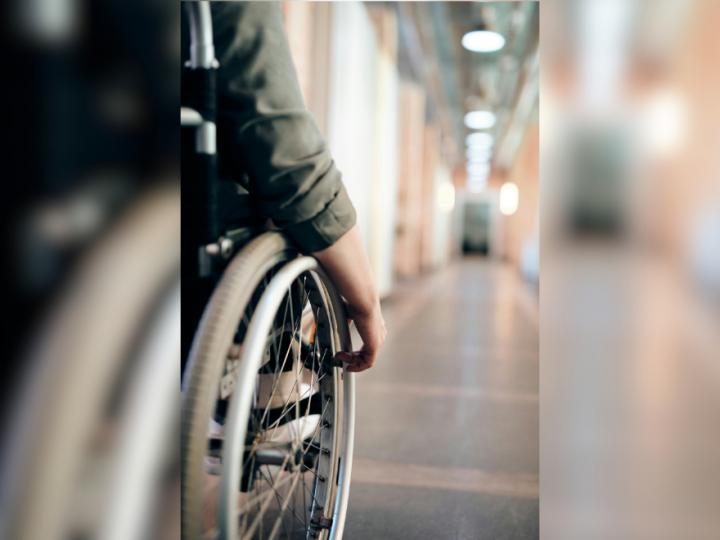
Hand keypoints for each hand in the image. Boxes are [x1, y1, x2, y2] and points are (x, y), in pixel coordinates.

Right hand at [312, 225, 385, 372]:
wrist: (337, 245)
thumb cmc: (321, 247)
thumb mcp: (310, 260)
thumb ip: (300, 258)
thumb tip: (277, 241)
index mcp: (356, 289)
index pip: (361, 314)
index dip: (351, 328)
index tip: (337, 339)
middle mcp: (367, 299)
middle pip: (377, 330)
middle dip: (363, 348)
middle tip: (342, 356)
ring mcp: (371, 308)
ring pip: (377, 340)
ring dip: (362, 357)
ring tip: (343, 363)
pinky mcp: (370, 316)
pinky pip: (373, 348)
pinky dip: (363, 361)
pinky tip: (345, 363)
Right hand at [336, 302, 386, 372]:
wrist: (363, 301)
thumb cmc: (356, 303)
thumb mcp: (348, 314)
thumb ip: (345, 321)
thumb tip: (337, 324)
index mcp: (374, 327)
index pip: (368, 344)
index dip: (356, 351)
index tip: (344, 352)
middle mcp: (378, 334)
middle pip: (367, 353)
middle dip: (352, 358)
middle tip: (340, 357)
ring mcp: (377, 341)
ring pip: (367, 359)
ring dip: (352, 362)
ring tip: (340, 358)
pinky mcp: (375, 346)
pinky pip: (368, 363)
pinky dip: (357, 366)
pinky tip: (348, 366)